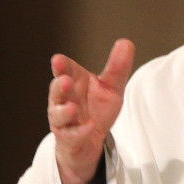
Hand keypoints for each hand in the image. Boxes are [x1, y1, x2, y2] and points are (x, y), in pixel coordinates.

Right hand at [47, 39, 134, 183]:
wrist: (91, 141)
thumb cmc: (96, 109)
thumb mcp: (111, 88)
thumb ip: (117, 68)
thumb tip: (126, 43)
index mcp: (74, 82)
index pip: (65, 70)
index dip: (61, 66)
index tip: (58, 60)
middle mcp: (64, 99)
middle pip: (56, 91)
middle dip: (59, 86)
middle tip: (65, 81)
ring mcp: (63, 119)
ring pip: (57, 114)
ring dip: (63, 111)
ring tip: (72, 108)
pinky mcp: (68, 137)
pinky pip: (71, 134)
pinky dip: (80, 131)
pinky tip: (90, 126)